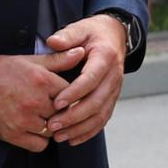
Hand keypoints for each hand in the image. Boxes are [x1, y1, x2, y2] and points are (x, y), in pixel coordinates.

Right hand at [0, 50, 84, 152]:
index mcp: (41, 80)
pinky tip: (34, 128)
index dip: (70, 94)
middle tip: (55, 107)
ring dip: (51, 125)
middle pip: (64, 113)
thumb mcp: (29, 60)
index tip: (64, 94)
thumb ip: (57, 59)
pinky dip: (39, 139)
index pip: (72, 92)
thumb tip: (81, 52)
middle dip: (62, 110)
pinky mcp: (12, 134)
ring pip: (54, 130)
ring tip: (43, 116)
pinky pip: (39, 145)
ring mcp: (23, 119)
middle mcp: (35, 101)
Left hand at [43, 14, 127, 145]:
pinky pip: (103, 119)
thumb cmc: (93, 33)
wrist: (114, 36)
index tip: (55, 103)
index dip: (74, 92)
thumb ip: (67, 36)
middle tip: (52, 124)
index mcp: (105, 57)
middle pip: (96, 101)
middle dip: (73, 116)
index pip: (91, 79)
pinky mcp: (112, 99)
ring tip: (58, 136)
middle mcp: (114, 76)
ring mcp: (115, 89)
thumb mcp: (81, 28)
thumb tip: (52, 42)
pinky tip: (72, 139)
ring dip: (79, 128)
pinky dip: (88, 132)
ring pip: (100, 114)